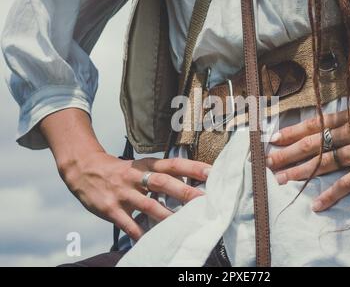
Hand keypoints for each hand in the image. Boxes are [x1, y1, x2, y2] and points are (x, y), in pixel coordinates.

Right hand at [40, 108, 210, 240]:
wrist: (83, 168)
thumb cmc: (119, 169)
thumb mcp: (139, 165)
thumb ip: (161, 173)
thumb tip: (190, 183)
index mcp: (146, 164)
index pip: (173, 163)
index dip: (192, 167)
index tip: (212, 172)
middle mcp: (135, 176)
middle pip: (162, 182)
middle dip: (184, 191)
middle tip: (204, 199)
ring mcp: (122, 192)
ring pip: (147, 204)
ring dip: (166, 215)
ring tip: (183, 224)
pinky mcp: (110, 208)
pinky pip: (127, 224)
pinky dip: (139, 232)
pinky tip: (151, 240)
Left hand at [266, 98, 349, 211]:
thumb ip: (347, 118)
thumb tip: (325, 125)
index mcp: (349, 117)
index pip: (313, 125)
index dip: (291, 132)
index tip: (274, 138)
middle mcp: (349, 133)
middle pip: (312, 144)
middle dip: (288, 153)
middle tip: (268, 162)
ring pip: (323, 163)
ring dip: (301, 172)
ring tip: (281, 179)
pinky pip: (347, 183)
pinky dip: (331, 194)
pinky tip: (316, 204)